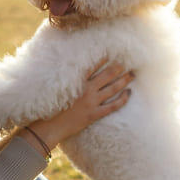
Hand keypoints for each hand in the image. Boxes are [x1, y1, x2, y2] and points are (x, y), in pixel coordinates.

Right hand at [18, 58, 133, 156]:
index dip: (104, 58)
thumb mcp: (55, 89)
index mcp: (76, 82)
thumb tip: (69, 68)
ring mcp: (91, 103)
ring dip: (124, 80)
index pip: (93, 66)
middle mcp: (86, 90)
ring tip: (132, 74)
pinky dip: (123, 99)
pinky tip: (129, 93)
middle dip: (119, 67)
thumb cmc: (48, 108)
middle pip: (108, 75)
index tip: (112, 52)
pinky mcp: (94, 114)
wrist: (47, 127)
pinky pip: (113, 106)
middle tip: (127, 62)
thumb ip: (65, 78)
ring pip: (113, 88)